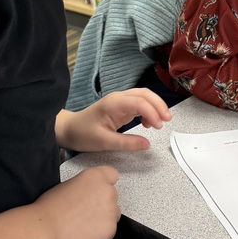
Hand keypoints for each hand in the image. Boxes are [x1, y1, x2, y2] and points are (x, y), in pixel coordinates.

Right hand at [35, 166, 119, 238]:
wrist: (46, 229)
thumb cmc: (50, 207)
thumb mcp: (68, 184)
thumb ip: (85, 185)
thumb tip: (88, 193)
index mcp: (96, 176)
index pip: (112, 175)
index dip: (105, 183)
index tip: (98, 190)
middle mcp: (108, 191)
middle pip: (112, 196)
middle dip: (102, 202)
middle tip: (85, 210)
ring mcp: (111, 211)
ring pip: (113, 214)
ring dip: (103, 217)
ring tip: (83, 223)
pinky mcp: (111, 229)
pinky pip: (110, 229)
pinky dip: (101, 232)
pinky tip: (85, 233)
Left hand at [55, 89, 172, 152]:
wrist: (69, 130)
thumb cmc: (83, 134)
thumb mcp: (104, 142)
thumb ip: (126, 143)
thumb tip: (147, 144)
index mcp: (113, 104)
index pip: (139, 102)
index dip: (152, 112)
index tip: (158, 127)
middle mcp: (118, 98)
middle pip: (145, 94)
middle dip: (159, 105)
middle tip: (167, 121)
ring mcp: (120, 101)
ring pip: (144, 96)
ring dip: (155, 107)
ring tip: (161, 123)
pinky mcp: (121, 106)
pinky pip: (139, 103)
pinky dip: (148, 110)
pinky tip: (148, 124)